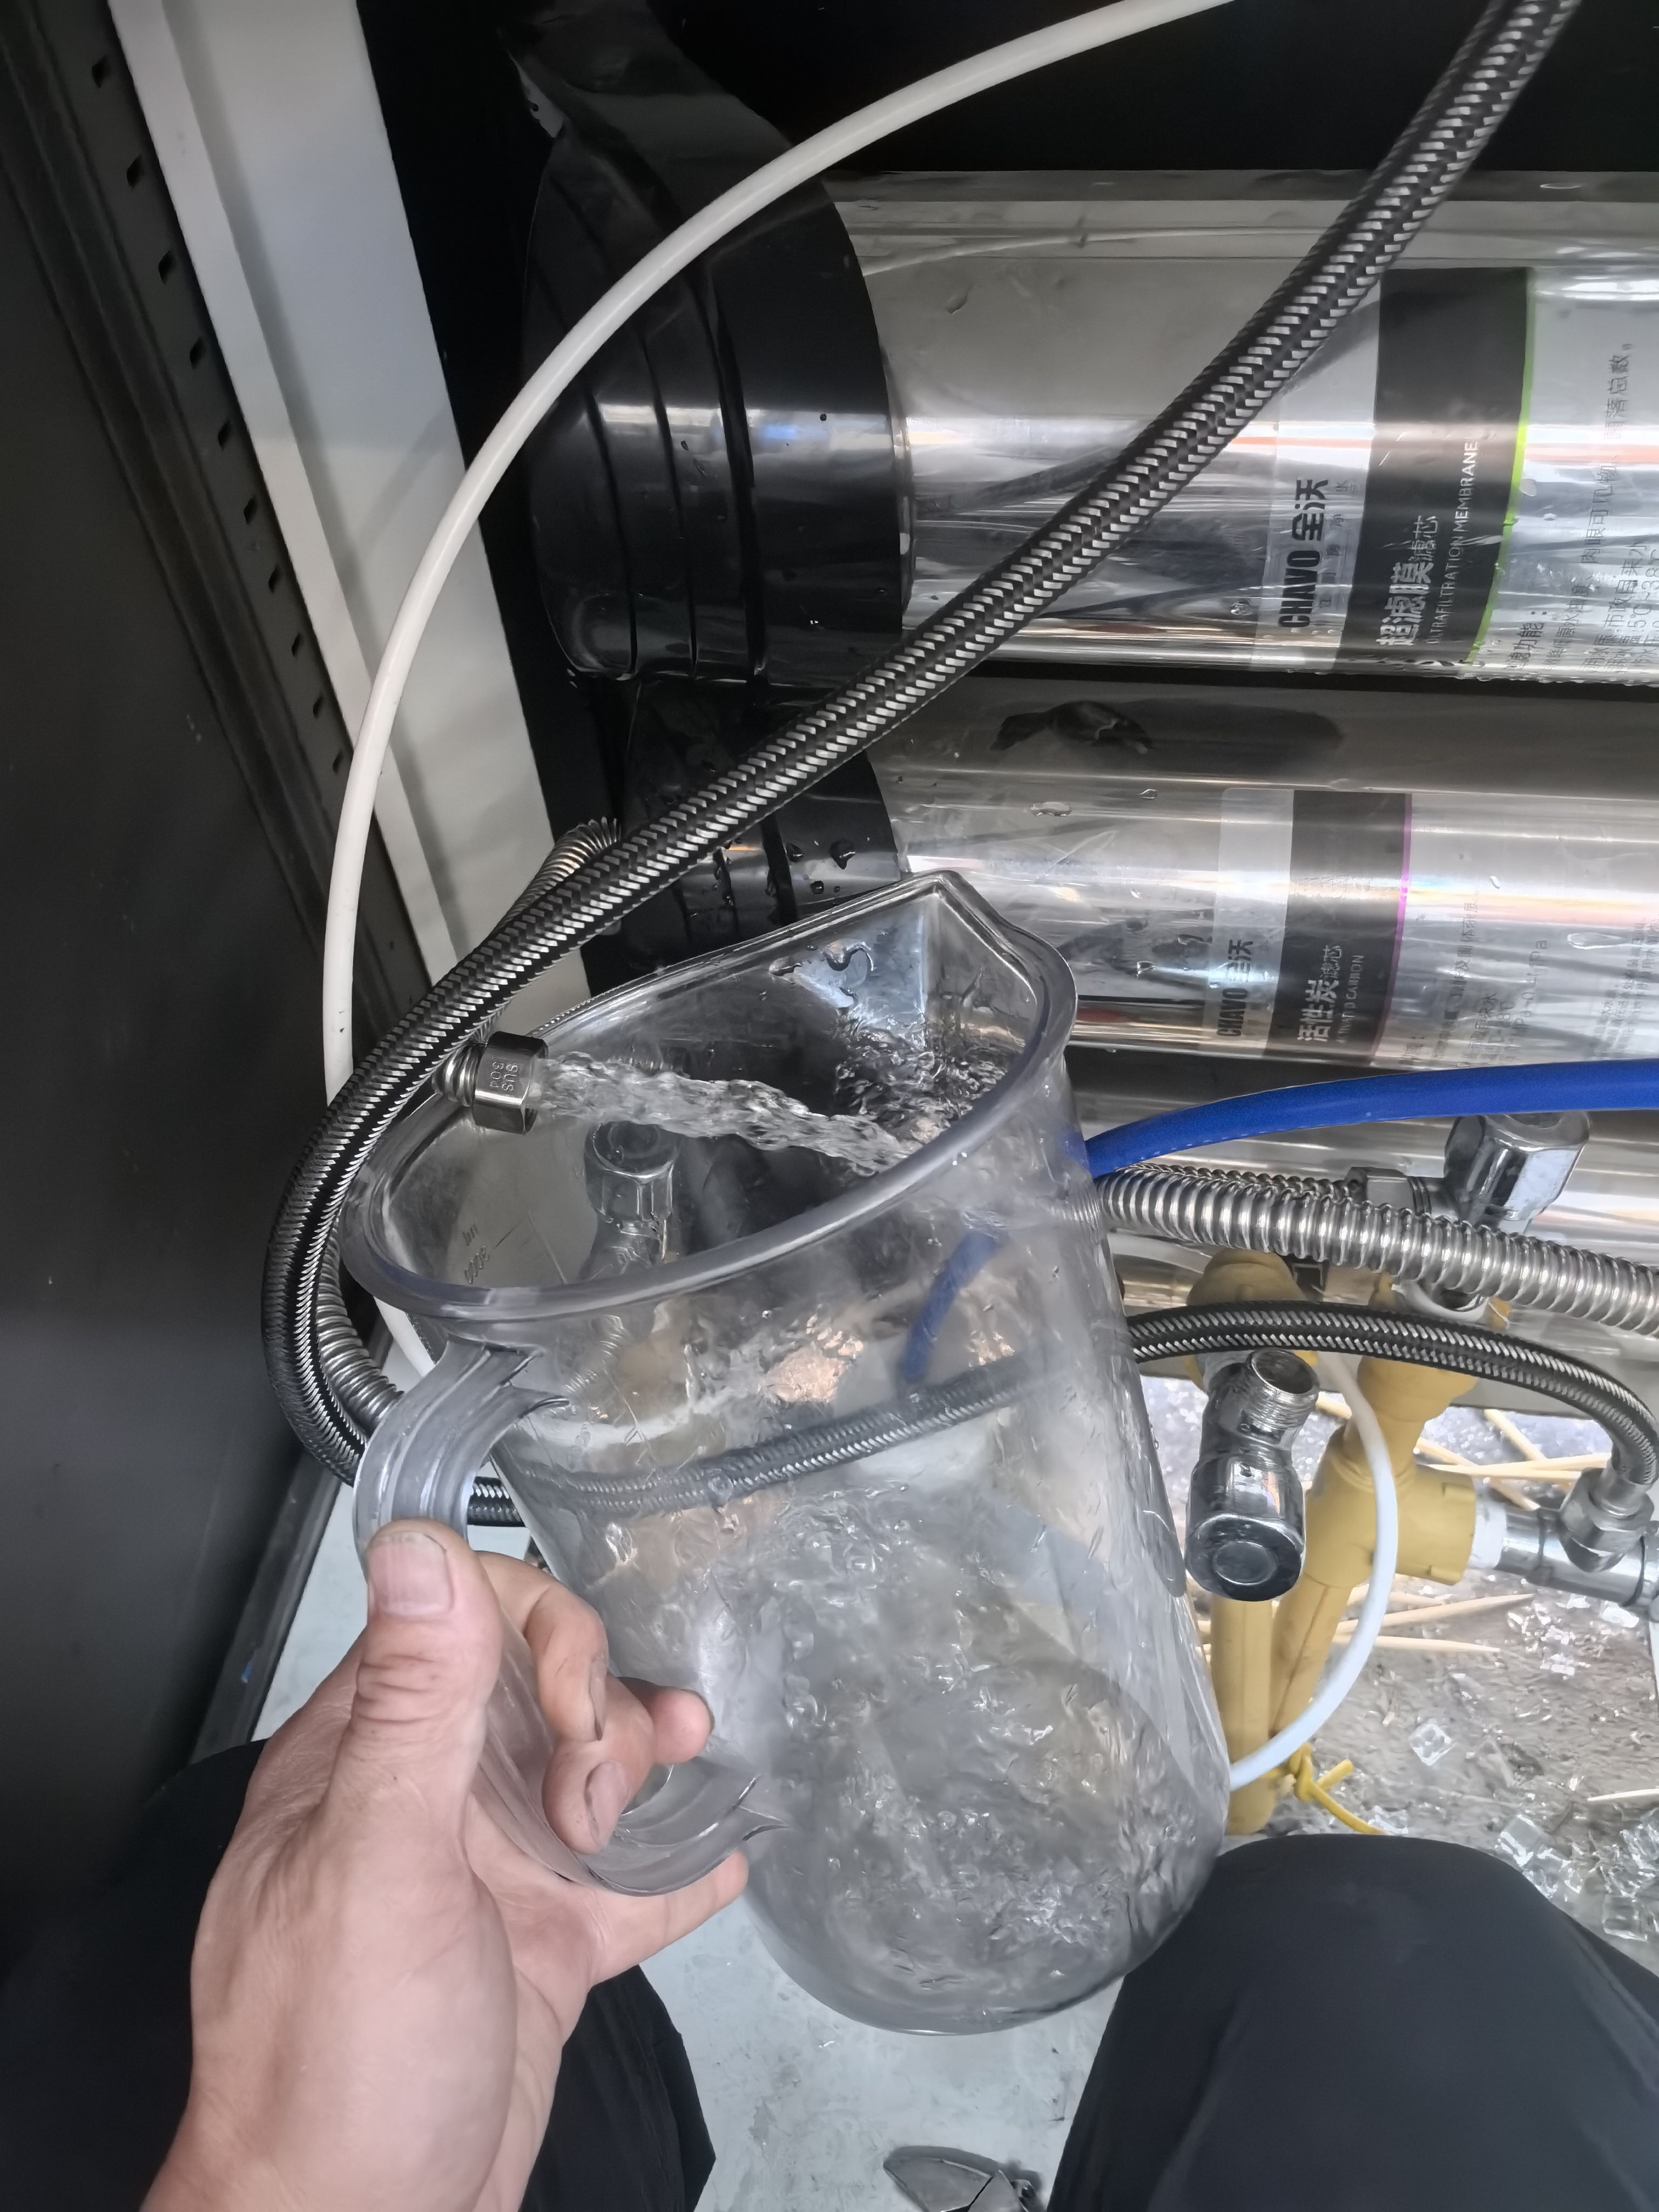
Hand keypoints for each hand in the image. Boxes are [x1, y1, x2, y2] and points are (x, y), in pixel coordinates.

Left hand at [145, 1521, 745, 2211]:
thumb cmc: (336, 2066)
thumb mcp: (378, 1867)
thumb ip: (413, 1706)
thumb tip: (412, 1544)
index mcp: (361, 1763)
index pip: (456, 1623)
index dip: (535, 1636)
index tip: (573, 1709)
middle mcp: (422, 1805)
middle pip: (533, 1686)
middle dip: (599, 1706)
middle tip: (606, 1787)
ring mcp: (483, 1880)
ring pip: (585, 1773)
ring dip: (647, 1761)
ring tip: (694, 1773)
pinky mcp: (537, 1952)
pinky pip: (624, 1884)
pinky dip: (679, 1862)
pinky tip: (731, 1849)